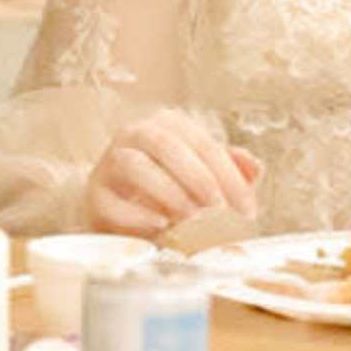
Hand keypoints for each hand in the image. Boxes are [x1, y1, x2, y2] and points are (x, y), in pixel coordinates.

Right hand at [87, 113, 258, 242]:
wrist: (117, 207)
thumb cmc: (166, 187)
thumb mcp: (201, 175)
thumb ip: (229, 168)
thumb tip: (254, 167)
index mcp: (166, 125)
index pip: (202, 143)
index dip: (230, 175)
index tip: (248, 208)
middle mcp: (134, 135)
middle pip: (166, 144)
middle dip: (198, 175)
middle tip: (217, 204)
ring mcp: (110, 163)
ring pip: (134, 164)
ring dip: (168, 191)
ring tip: (189, 214)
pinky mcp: (95, 194)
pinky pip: (112, 202)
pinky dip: (137, 215)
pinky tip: (159, 224)